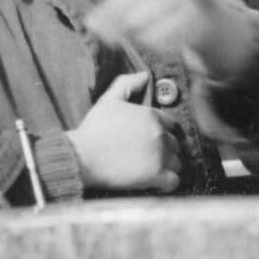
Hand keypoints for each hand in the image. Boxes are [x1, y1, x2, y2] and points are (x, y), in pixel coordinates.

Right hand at [66, 71, 180, 192]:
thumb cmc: (93, 129)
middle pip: (175, 144)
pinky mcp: (156, 175)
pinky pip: (174, 181)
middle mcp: (160, 134)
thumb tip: (145, 75)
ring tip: (149, 169)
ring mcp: (160, 155)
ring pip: (177, 162)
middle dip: (164, 150)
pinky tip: (156, 182)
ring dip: (167, 166)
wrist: (82, 157)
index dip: (160, 132)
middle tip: (146, 156)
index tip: (147, 140)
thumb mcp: (108, 100)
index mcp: (151, 116)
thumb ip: (127, 84)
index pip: (170, 125)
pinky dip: (167, 183)